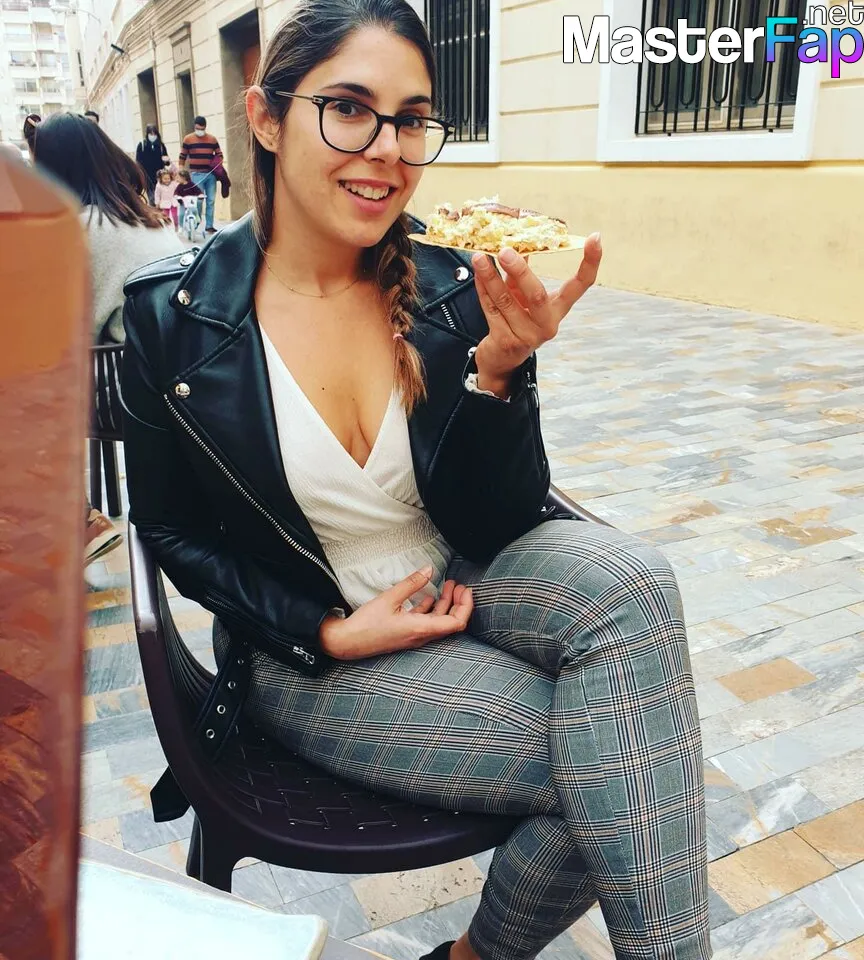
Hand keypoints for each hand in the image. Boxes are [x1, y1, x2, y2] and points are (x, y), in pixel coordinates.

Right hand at [318, 566, 473, 660]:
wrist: (347, 642)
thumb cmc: (366, 624)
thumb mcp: (389, 598)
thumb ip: (411, 583)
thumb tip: (429, 570)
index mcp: (421, 629)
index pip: (456, 623)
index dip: (466, 606)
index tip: (465, 589)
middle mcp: (421, 636)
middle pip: (450, 622)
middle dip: (458, 602)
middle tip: (458, 584)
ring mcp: (413, 636)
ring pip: (438, 621)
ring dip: (445, 604)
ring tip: (447, 585)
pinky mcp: (405, 634)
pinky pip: (425, 623)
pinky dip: (431, 609)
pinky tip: (429, 597)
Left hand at [470, 234, 601, 386]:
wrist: (501, 360)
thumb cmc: (515, 321)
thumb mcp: (523, 297)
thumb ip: (521, 274)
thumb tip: (517, 240)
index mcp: (557, 310)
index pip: (581, 285)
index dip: (590, 262)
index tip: (595, 238)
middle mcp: (547, 324)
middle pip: (538, 295)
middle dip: (520, 270)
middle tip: (505, 251)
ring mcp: (526, 336)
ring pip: (506, 301)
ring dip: (491, 277)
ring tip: (479, 257)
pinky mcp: (505, 342)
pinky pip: (491, 310)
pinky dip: (482, 290)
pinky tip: (477, 274)